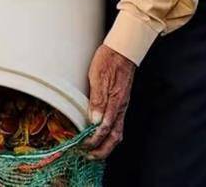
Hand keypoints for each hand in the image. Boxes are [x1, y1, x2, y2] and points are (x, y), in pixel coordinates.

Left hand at [82, 44, 135, 159]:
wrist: (123, 51)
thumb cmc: (109, 61)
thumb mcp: (98, 77)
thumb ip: (97, 99)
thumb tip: (95, 121)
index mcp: (115, 102)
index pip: (105, 129)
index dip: (94, 140)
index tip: (83, 146)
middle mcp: (121, 107)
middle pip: (115, 137)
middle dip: (102, 150)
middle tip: (87, 156)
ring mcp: (122, 106)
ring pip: (117, 133)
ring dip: (106, 145)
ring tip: (93, 151)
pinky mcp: (121, 103)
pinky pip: (117, 125)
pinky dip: (109, 136)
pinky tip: (102, 136)